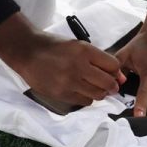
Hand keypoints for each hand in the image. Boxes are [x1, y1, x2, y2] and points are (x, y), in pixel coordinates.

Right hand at [0, 15, 124, 105]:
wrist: (27, 52)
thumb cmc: (54, 46)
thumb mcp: (77, 45)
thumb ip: (97, 59)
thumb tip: (118, 75)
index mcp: (84, 50)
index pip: (113, 65)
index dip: (116, 71)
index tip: (113, 74)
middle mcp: (79, 66)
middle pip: (108, 83)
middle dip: (112, 86)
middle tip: (109, 86)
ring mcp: (69, 82)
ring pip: (98, 95)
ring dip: (99, 93)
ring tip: (92, 87)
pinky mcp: (61, 94)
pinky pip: (84, 101)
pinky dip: (86, 97)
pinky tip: (80, 90)